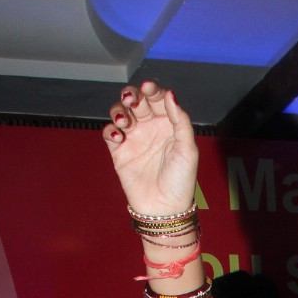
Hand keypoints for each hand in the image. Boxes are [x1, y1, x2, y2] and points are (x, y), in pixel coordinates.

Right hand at [103, 80, 198, 216]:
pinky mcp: (119, 152)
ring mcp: (133, 138)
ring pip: (120, 112)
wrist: (164, 208)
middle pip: (137, 101)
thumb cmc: (181, 181)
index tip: (148, 88)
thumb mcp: (188, 150)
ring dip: (119, 110)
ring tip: (124, 120)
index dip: (152, 89)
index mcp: (168, 124)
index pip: (158, 98)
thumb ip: (180, 121)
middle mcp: (150, 128)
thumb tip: (170, 94)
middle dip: (132, 95)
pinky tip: (118, 136)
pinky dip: (110, 130)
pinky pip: (110, 133)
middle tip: (132, 100)